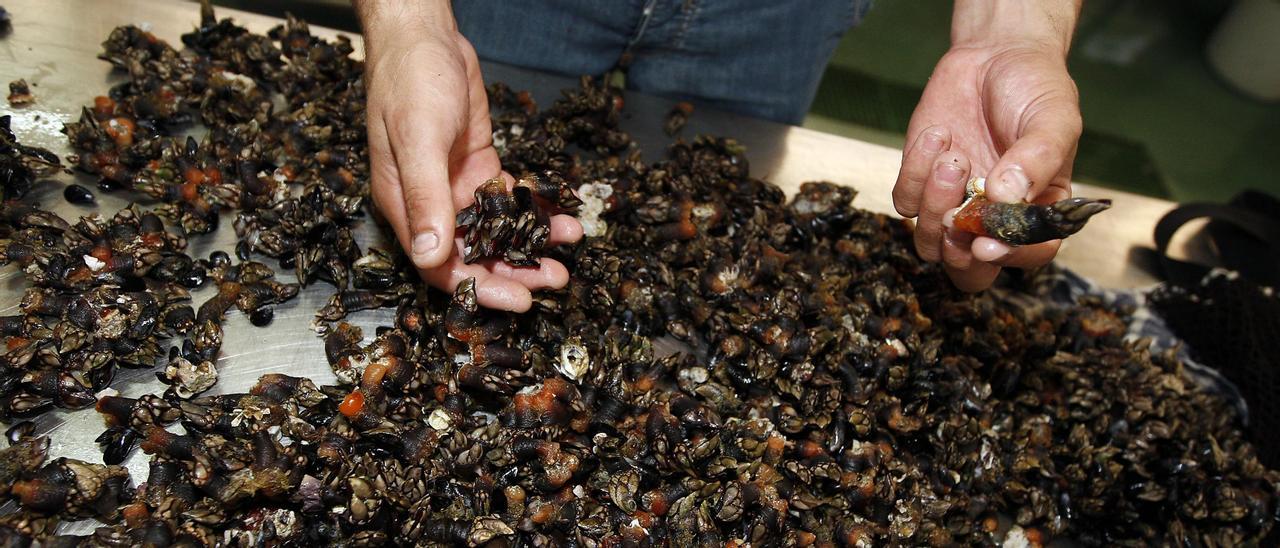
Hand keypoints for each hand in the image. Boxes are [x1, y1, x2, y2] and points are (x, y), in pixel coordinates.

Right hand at [359, 1, 581, 310]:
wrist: (424, 36)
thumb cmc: (410, 81)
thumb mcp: (418, 138)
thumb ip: (425, 197)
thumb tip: (428, 256)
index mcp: (403, 206)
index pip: (440, 265)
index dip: (479, 286)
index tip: (518, 301)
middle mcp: (430, 204)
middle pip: (472, 255)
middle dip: (513, 273)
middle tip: (554, 282)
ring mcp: (455, 186)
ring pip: (494, 233)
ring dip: (528, 248)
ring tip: (564, 260)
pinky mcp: (478, 167)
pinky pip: (508, 202)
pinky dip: (533, 214)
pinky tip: (562, 222)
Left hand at [892, 1, 1082, 291]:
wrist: (995, 54)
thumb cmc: (1035, 90)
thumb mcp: (1053, 119)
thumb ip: (1038, 159)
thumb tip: (1006, 197)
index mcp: (1038, 211)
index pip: (1030, 253)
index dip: (1009, 256)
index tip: (987, 242)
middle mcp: (994, 218)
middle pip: (970, 272)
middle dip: (958, 252)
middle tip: (957, 217)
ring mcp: (954, 204)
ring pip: (930, 242)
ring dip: (935, 205)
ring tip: (953, 157)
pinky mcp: (919, 182)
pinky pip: (905, 202)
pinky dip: (915, 172)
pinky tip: (939, 135)